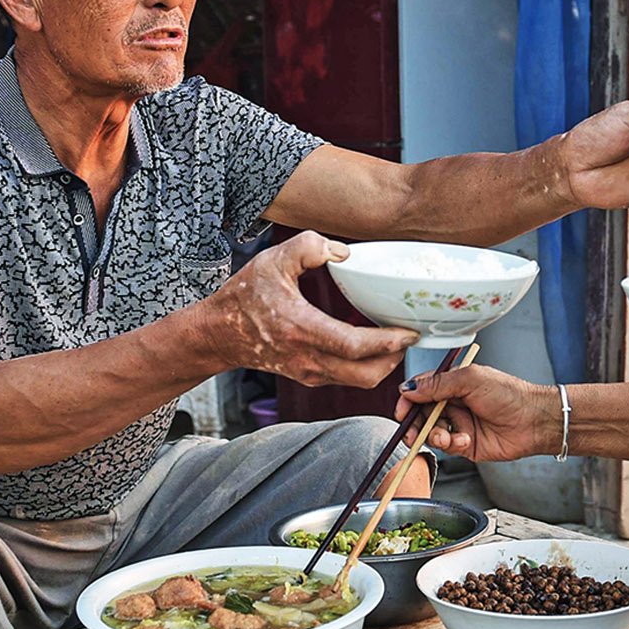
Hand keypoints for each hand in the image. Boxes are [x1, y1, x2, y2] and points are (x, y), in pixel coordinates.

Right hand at [203, 230, 415, 387]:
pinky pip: (346, 378)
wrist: (219, 333)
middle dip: (395, 358)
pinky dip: (365, 365)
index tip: (410, 330)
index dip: (388, 342)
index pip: (354, 346)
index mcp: (301, 329)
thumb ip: (308, 247)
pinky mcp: (308, 376)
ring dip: (383, 364)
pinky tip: (371, 343)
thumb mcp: (273, 260)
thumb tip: (344, 252)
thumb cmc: (244, 296)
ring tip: (395, 339)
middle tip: (409, 335)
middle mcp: (307, 357)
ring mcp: (308, 371)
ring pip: (359, 381)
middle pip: (366, 375)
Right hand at [395, 364, 559, 461]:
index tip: (402, 411)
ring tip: (446, 437)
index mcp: (453, 383)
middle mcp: (453, 403)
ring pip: (431, 432)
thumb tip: (410, 388)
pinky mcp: (465, 444)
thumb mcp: (471, 380)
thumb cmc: (510, 394)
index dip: (408, 400)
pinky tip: (465, 440)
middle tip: (414, 431)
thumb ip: (438, 384)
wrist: (534, 421)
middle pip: (421, 414)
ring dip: (434, 435)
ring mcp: (459, 424)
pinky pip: (447, 447)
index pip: (421, 390)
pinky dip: (452, 445)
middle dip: (416, 424)